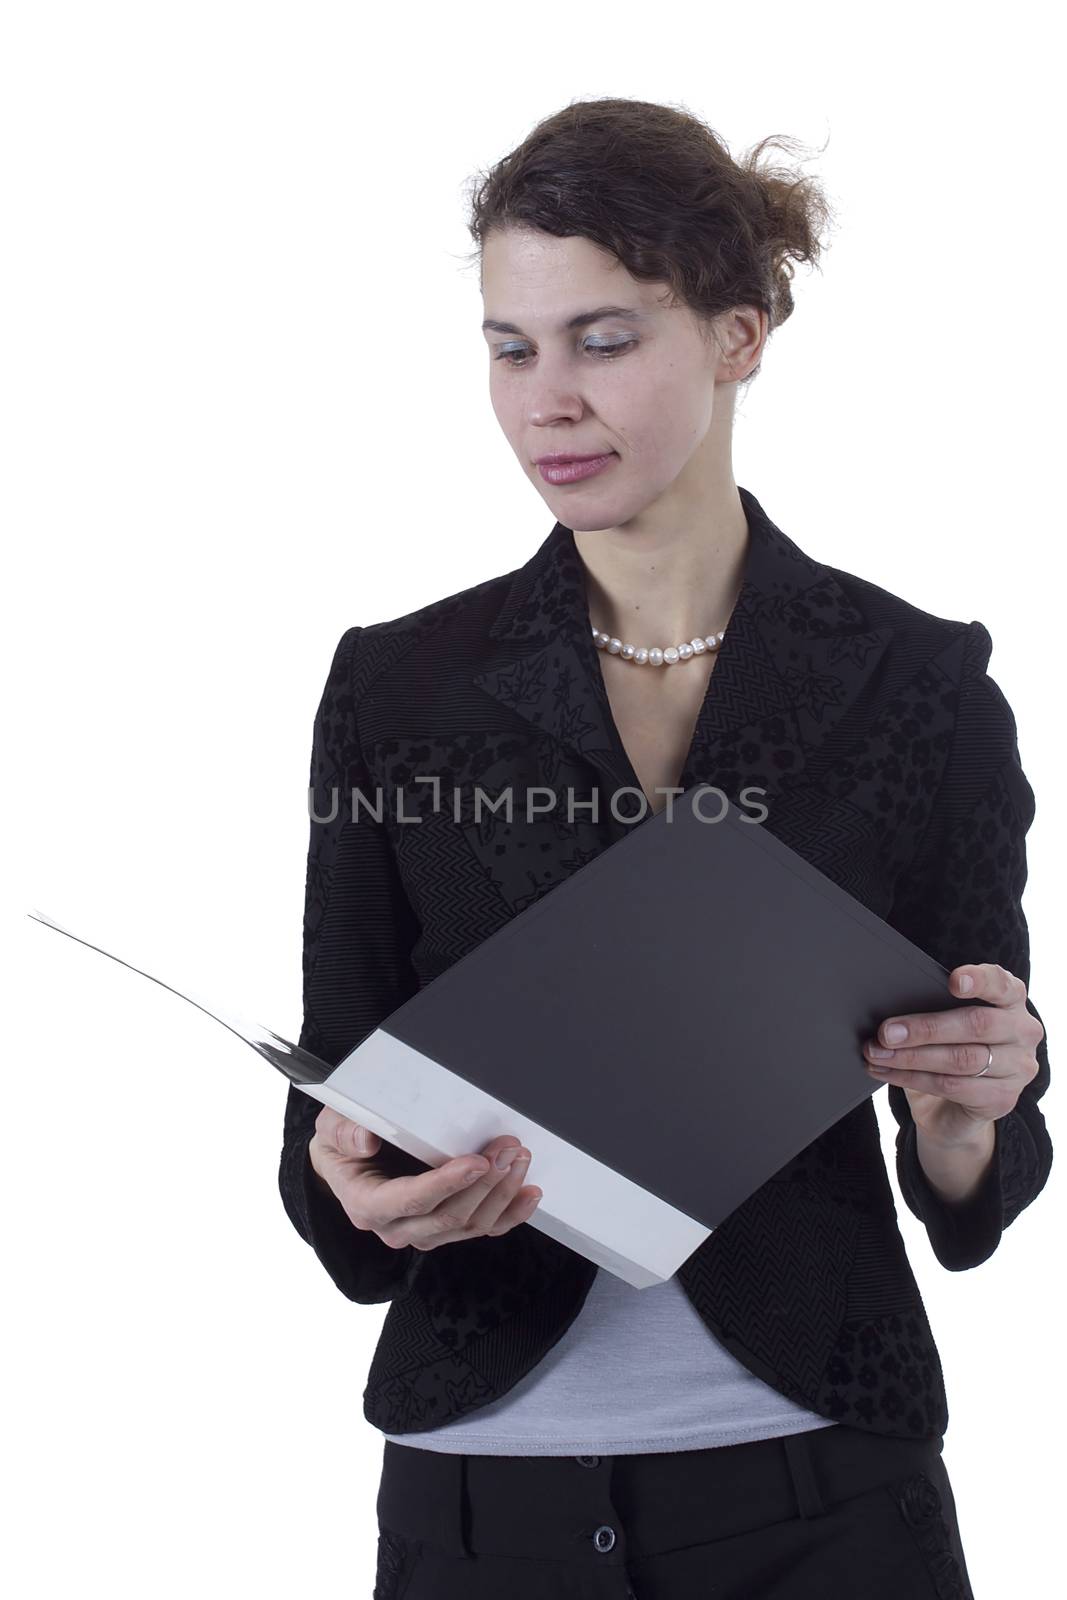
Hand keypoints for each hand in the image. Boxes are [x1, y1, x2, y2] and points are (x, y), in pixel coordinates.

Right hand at [308, 1108, 541, 1250]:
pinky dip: (510, 1214)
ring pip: (470, 1225)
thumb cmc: (341, 1145)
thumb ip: (344, 1133)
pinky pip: (483, 1229)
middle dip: (484, 1183)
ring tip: (519, 1158)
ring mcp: (423, 1233)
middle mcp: (396, 1228)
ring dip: (501, 1193)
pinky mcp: (445, 1230)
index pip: (410, 1201)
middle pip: (448, 1216)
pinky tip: (529, 1193)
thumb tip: (366, 1141)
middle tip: (508, 1148)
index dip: (446, 1184)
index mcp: (367, 1205)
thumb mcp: (331, 1130)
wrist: (346, 1165)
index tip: (476, 1162)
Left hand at [863, 963, 1044, 1144]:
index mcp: (1011, 1000)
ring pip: (961, 1059)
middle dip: (925, 1028)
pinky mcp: (1003, 1099)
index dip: (979, 980)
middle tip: (886, 1032)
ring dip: (912, 1056)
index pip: (1001, 984)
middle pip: (976, 1025)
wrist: (955, 1107)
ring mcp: (1018, 1068)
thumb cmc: (949, 1048)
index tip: (953, 981)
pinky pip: (952, 1087)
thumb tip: (890, 1010)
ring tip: (877, 1053)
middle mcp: (1023, 1031)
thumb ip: (930, 1008)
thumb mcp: (943, 1023)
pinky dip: (911, 1078)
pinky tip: (886, 1071)